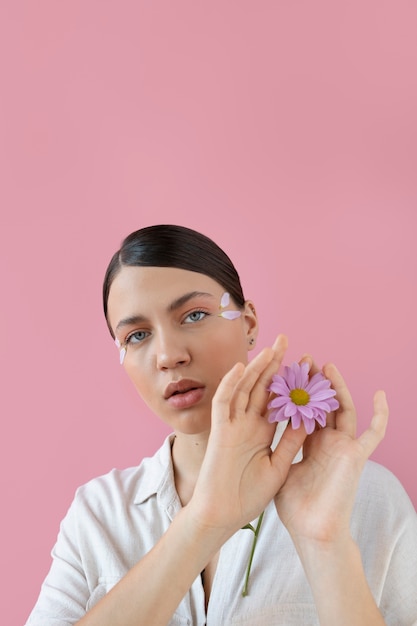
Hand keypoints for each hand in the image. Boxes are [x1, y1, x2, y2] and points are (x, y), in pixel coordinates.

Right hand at [188, 335, 306, 536]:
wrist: (222, 516)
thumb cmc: (247, 496)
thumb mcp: (278, 466)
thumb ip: (291, 442)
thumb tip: (309, 418)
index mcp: (262, 432)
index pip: (278, 400)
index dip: (291, 383)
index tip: (307, 366)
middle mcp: (247, 424)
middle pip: (261, 387)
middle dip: (274, 364)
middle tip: (287, 341)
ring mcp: (232, 425)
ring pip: (244, 389)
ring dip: (256, 368)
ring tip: (271, 347)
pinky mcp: (219, 431)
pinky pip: (223, 403)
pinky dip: (230, 385)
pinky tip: (241, 368)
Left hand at [274, 358, 388, 545]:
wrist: (311, 531)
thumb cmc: (295, 507)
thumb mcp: (282, 468)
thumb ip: (283, 445)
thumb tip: (269, 427)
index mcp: (310, 445)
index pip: (304, 410)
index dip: (296, 392)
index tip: (286, 371)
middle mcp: (328, 442)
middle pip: (322, 405)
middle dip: (313, 382)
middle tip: (304, 359)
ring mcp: (343, 447)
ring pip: (343, 409)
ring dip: (337, 388)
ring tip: (326, 366)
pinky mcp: (355, 455)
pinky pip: (373, 433)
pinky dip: (380, 415)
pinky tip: (380, 395)